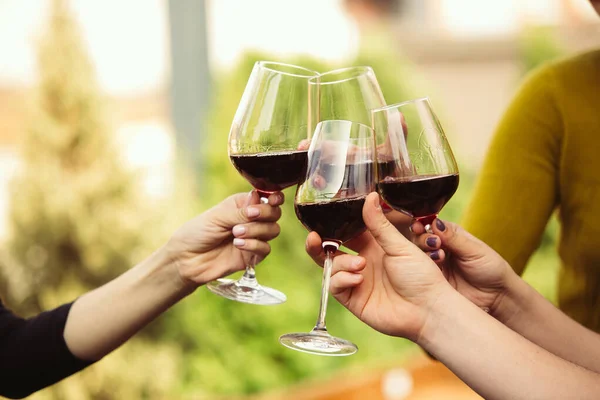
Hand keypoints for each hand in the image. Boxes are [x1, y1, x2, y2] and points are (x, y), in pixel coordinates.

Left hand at [165, 191, 282, 288]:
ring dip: (257, 230)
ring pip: (273, 230)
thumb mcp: (218, 216)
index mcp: (243, 204)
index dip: (274, 198)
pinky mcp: (252, 256)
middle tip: (249, 217)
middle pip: (275, 214)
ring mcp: (253, 238)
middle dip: (265, 214)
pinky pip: (265, 249)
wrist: (186, 259)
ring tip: (236, 233)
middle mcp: (251, 220)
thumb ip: (242, 212)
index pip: (267, 198)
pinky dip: (254, 245)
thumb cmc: (197, 232)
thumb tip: (262, 202)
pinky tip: (238, 244)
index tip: (273, 200)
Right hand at [306, 192, 448, 340]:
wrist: (428, 310)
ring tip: (360, 264)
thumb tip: (370, 195)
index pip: (347, 232)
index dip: (334, 226)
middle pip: (331, 251)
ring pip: (332, 267)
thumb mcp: (399, 246)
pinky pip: (336, 286)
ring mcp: (357, 281)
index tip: (324, 216)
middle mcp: (362, 263)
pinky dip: (342, 279)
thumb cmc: (421, 276)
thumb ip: (379, 224)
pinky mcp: (354, 299)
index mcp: (374, 247)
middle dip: (319, 244)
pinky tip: (358, 278)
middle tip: (314, 237)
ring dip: (341, 263)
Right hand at [411, 218, 516, 315]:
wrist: (496, 296)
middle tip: (434, 243)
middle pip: (422, 237)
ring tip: (439, 256)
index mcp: (451, 235)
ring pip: (419, 253)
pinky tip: (434, 267)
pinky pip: (421, 270)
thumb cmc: (491, 268)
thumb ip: (453, 238)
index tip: (419, 227)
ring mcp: (436, 263)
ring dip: (424, 252)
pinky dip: (423, 267)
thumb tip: (435, 222)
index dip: (423, 224)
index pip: (431, 225)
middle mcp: (441, 247)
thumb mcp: (474, 250)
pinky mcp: (433, 278)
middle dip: (423, 238)